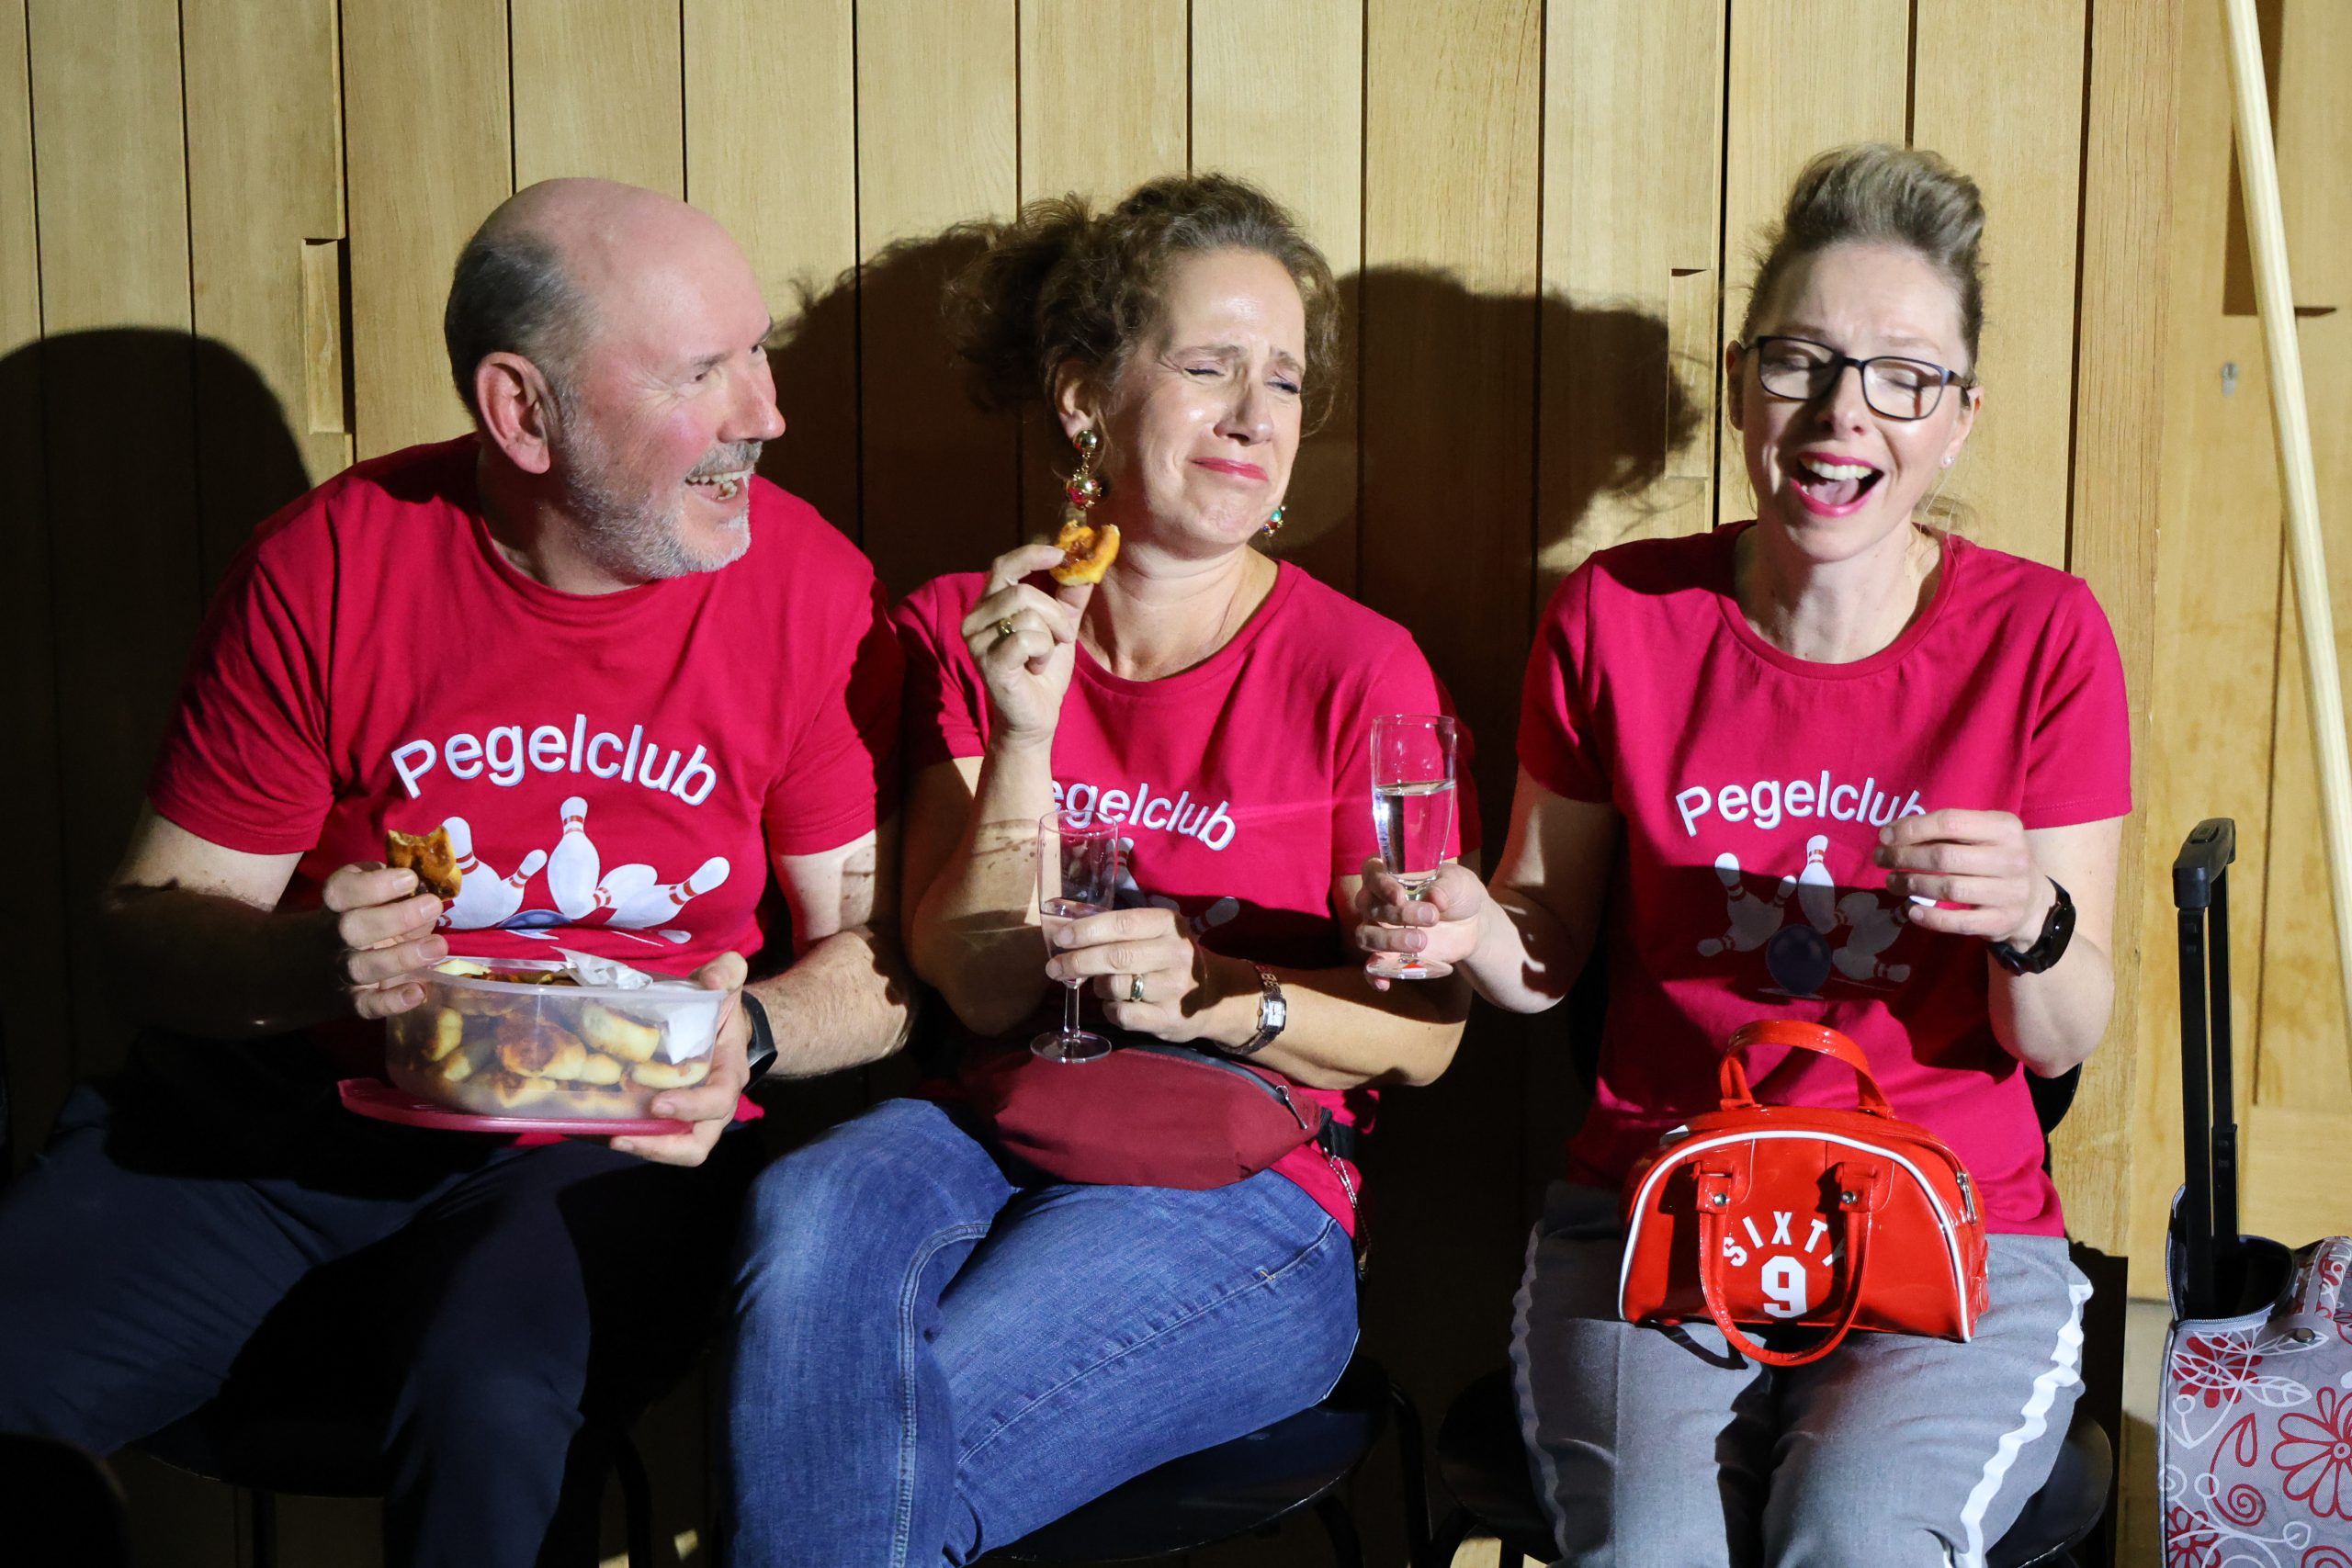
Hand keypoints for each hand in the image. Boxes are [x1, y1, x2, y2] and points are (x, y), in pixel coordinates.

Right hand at [319, 862, 448, 1019]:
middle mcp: (334, 936)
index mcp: (337, 905)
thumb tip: (432, 889)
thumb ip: (394, 891)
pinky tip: (418, 992)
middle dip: (395, 917)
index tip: (410, 878)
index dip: (373, 884)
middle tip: (433, 906)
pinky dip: (391, 1002)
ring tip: (438, 946)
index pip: (341, 891)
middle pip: (352, 928)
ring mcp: (341, 970)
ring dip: (401, 957)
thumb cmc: (362, 918)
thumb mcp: (369, 897)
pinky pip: (366, 1005)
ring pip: (361, 967)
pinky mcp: (351, 1000)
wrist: (311, 966)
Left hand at [612, 952, 750, 1167]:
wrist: (721, 1022)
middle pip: (696, 1145)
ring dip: (637, 1147)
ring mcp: (689, 1115)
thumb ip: (728, 971)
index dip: (691, 1108)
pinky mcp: (667, 1116)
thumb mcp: (728, 980)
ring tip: (602, 1136)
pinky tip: (591, 1127)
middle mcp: (712, 1105)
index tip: (657, 1104)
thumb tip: (713, 979)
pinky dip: (624, 1135)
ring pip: (672, 1149)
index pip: (718, 1101)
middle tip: (621, 1137)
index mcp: (728, 1073)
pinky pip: (650, 1137)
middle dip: (660, 1148)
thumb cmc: (720, 1006)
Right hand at [959, 544, 1093, 743]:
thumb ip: (1069, 595)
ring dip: (1050, 637)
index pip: (1003, 566)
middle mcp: (974, 619)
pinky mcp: (987, 662)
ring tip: (1044, 656)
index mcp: (989, 605)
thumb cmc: (1043, 670)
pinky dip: (1043, 653)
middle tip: (1063, 636)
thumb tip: (1086, 562)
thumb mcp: (1061, 626)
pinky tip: (1037, 668)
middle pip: (1022, 593)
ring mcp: (976, 641)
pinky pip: (1027, 640)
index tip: (1059, 554)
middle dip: (1055, 614)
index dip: (1031, 555)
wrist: (1035, 716)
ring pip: (1027, 616)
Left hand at [1045, 905, 1233, 1044]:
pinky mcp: (1169, 1019)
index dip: (1087, 930)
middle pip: (1116, 957)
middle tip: (1054, 966)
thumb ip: (1119, 930)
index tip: (1060, 938)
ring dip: (1096, 986)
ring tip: (1097, 984)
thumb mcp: (1155, 933)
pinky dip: (1109, 1009)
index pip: (1123, 923)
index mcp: (1170, 925)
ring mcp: (1174, 989)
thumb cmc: (1170, 957)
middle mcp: (1175, 954)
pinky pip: (1122, 1015)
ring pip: (1116, 987)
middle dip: (1078, 961)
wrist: (1212, 996)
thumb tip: (1065, 931)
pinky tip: (1113, 1004)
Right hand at [1351, 858, 1486, 990]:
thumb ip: (1446, 887)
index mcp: (1392, 876)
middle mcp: (1379, 902)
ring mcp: (1382, 929)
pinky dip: (1374, 976)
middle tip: (1431, 917)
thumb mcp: (1460, 883)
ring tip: (1422, 943)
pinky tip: (1385, 984)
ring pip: (1365, 936)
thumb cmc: (1460, 894)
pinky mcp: (1390, 955)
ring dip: (1389, 940)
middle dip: (1396, 914)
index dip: (1380, 884)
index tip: (1400, 896)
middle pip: (1368, 906)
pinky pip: (1371, 968)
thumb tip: (1435, 898)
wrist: (1473, 923)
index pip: (1371, 873)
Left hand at [1875, 810, 2049, 945]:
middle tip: (1881, 859)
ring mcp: (2010, 892)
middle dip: (1904, 857)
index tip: (1885, 836)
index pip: (1950, 822)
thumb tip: (1891, 833)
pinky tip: (1912, 910)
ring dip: (1911, 884)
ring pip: (1949, 888)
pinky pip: (1959, 922)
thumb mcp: (1982, 836)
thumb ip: (1944, 830)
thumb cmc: (1995, 859)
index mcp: (2005, 827)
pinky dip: (1931, 917)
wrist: (2033, 902)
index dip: (1912, 829)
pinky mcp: (2002, 921)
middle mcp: (2012, 858)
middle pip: (1944, 856)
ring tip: (1891, 882)